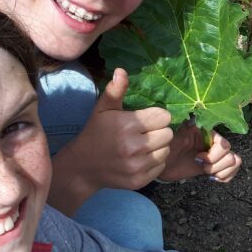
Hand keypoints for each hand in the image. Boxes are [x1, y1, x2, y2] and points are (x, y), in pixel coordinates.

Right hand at [48, 68, 172, 213]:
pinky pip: (161, 166)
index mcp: (127, 125)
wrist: (82, 167)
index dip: (157, 116)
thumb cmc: (95, 133)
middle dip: (159, 131)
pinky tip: (141, 158)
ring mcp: (137, 165)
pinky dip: (154, 162)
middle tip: (145, 133)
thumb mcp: (103, 109)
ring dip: (158, 147)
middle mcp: (134, 146)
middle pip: (168, 134)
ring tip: (143, 145)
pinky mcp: (139, 180)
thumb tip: (121, 70)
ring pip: (167, 150)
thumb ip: (115, 90)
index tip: (147, 119)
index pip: (164, 117)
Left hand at [157, 122, 242, 182]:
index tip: (197, 157)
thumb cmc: (166, 148)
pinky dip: (226, 176)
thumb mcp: (174, 135)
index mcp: (207, 133)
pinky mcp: (214, 167)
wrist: (161, 164)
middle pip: (231, 155)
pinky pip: (233, 170)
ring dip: (221, 170)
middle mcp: (214, 143)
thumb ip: (186, 126)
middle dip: (216, 164)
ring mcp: (215, 155)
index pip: (224, 144)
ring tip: (206, 171)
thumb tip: (194, 117)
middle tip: (200, 165)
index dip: (213, 155)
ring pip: (235, 161)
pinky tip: (213, 177)